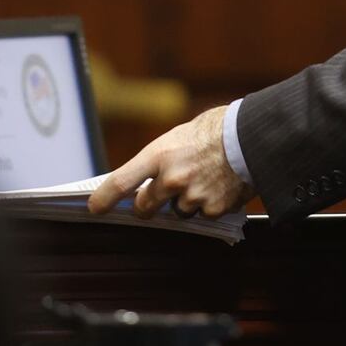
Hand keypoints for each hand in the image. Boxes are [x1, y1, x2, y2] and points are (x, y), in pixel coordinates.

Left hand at [87, 104, 254, 218]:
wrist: (252, 137)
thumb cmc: (214, 131)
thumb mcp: (178, 137)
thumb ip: (159, 161)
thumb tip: (142, 182)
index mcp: (159, 155)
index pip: (121, 183)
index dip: (103, 198)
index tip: (94, 208)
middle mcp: (171, 179)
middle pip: (144, 207)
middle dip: (147, 204)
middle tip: (158, 193)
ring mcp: (192, 197)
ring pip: (176, 212)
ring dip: (183, 203)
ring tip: (203, 179)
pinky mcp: (213, 210)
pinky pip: (202, 215)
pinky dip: (207, 205)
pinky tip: (219, 186)